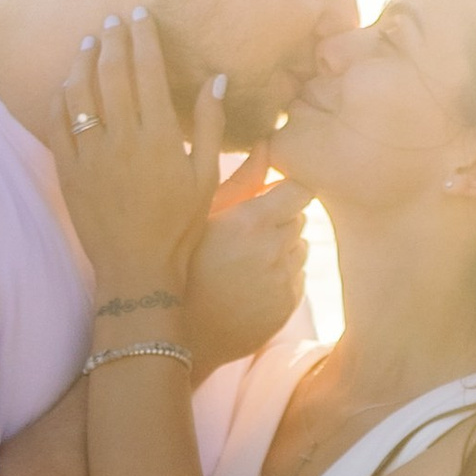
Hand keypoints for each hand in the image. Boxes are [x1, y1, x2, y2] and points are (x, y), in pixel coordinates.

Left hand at [48, 6, 221, 310]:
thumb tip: (215, 78)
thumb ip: (208, 124)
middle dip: (112, 39)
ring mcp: (91, 156)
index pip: (148, 70)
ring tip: (88, 43)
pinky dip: (61, 98)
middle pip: (112, 73)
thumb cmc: (179, 226)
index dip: (143, 38)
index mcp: (159, 137)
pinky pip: (58, 124)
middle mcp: (123, 140)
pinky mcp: (69, 172)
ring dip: (83, 62)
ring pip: (81, 93)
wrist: (137, 270)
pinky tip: (67, 84)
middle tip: (111, 20)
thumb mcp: (206, 177)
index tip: (139, 16)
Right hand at [185, 170, 309, 375]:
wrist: (174, 331)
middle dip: (280, 219)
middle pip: (300, 218)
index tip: (269, 196)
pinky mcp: (286, 308)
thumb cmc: (178, 263)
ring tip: (244, 259)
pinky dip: (281, 276)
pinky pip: (297, 278)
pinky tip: (248, 283)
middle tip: (244, 231)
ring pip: (300, 249)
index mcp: (252, 221)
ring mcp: (282, 282)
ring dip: (282, 247)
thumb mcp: (199, 214)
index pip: (301, 190)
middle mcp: (274, 251)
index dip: (286, 190)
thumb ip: (241, 179)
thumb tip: (267, 144)